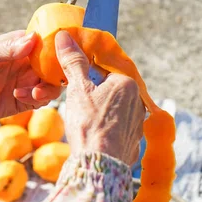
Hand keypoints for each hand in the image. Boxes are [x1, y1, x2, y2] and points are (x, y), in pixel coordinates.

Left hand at [0, 30, 61, 122]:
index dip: (58, 45)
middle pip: (55, 65)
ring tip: (35, 92)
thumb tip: (32, 40)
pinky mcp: (25, 101)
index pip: (46, 42)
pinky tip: (21, 96)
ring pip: (52, 84)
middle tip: (54, 77)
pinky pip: (41, 100)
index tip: (65, 50)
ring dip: (49, 88)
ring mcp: (27, 82)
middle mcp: (28, 63)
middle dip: (58, 71)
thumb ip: (8, 49)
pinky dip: (38, 99)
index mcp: (20, 46)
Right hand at [55, 30, 144, 165]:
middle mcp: (137, 101)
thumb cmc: (89, 124)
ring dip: (100, 109)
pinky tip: (93, 133)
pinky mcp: (134, 140)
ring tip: (82, 118)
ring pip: (115, 108)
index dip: (87, 71)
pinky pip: (118, 127)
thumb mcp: (77, 89)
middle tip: (76, 99)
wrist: (99, 165)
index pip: (105, 68)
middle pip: (111, 88)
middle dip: (94, 91)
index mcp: (127, 83)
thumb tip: (64, 37)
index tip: (74, 76)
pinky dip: (106, 127)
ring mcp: (137, 122)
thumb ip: (73, 62)